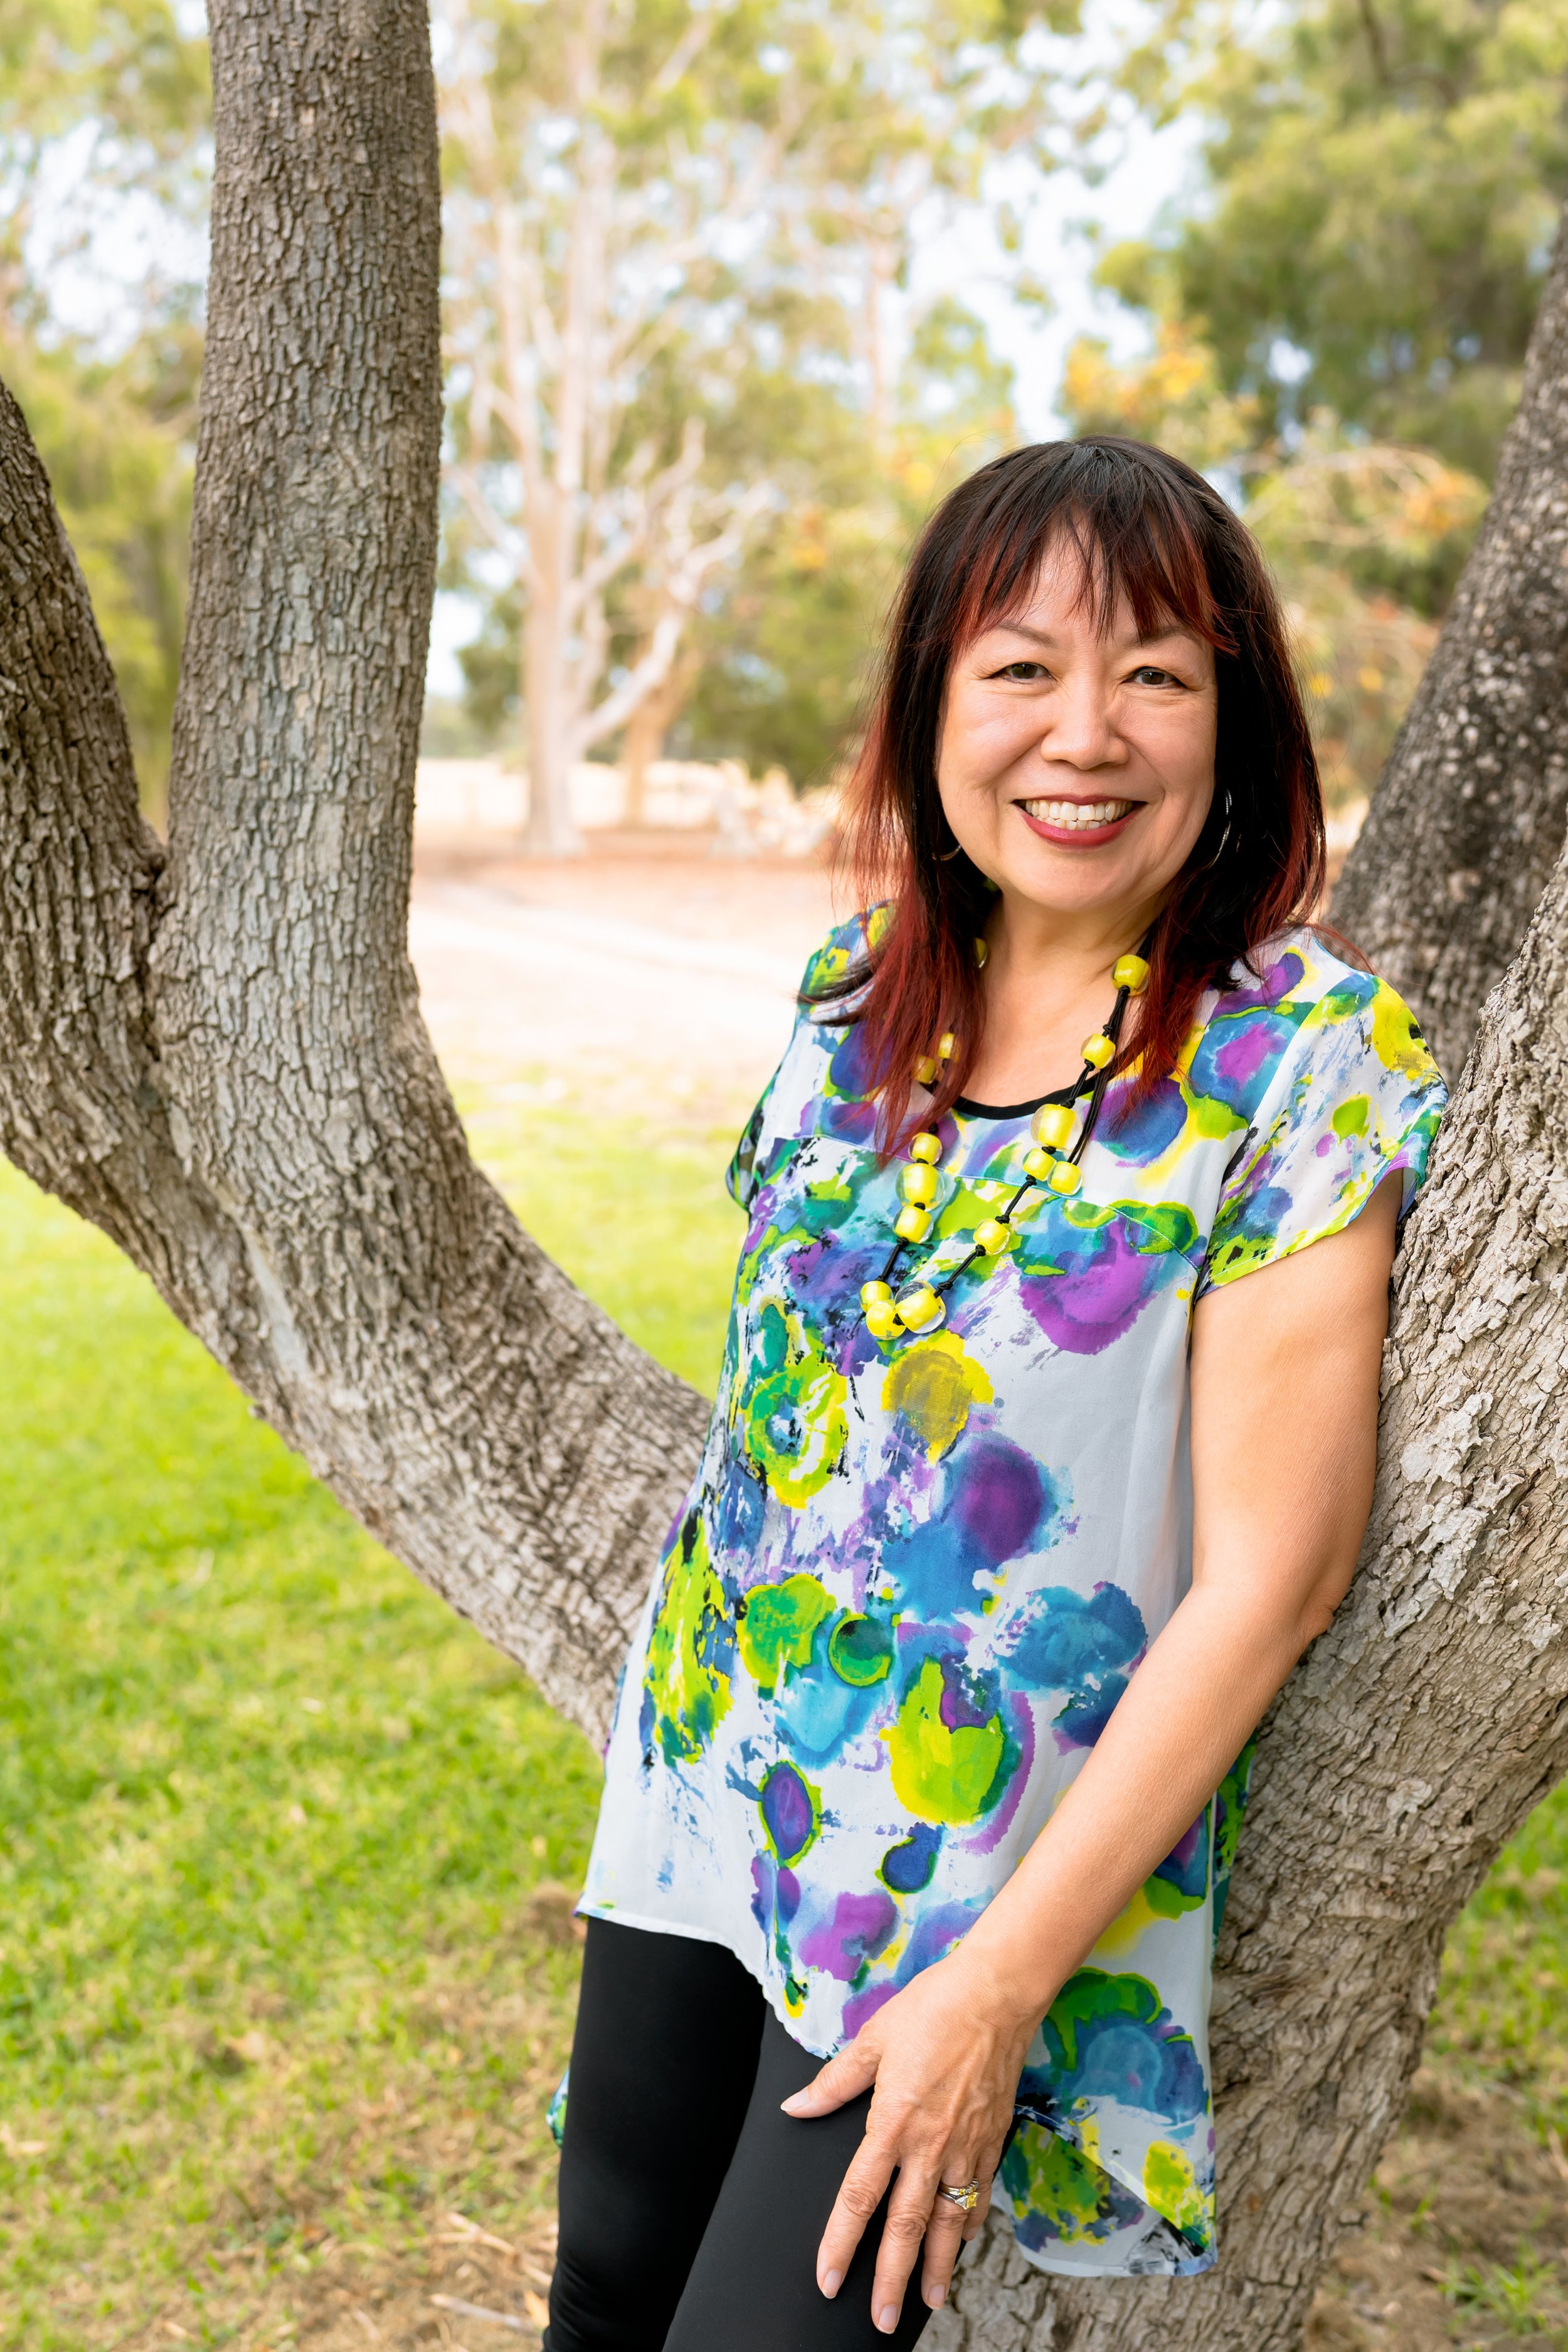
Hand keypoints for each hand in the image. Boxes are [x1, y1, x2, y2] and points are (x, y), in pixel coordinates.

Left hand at [779, 1950, 1036, 2332]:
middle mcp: (929, 2145)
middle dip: (890, 2279)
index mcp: (892, 2121)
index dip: (840, 2242)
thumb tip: (796, 2106)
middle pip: (905, 2227)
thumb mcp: (874, 2039)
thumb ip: (835, 2082)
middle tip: (878, 2320)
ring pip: (948, 2223)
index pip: (859, 2198)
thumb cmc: (933, 2007)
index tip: (827, 2278)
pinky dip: (970, 2226)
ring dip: (938, 2268)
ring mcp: (965, 2148)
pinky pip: (979, 2197)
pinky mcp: (992, 2141)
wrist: (997, 1994)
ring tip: (929, 2304)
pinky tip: (963, 2244)